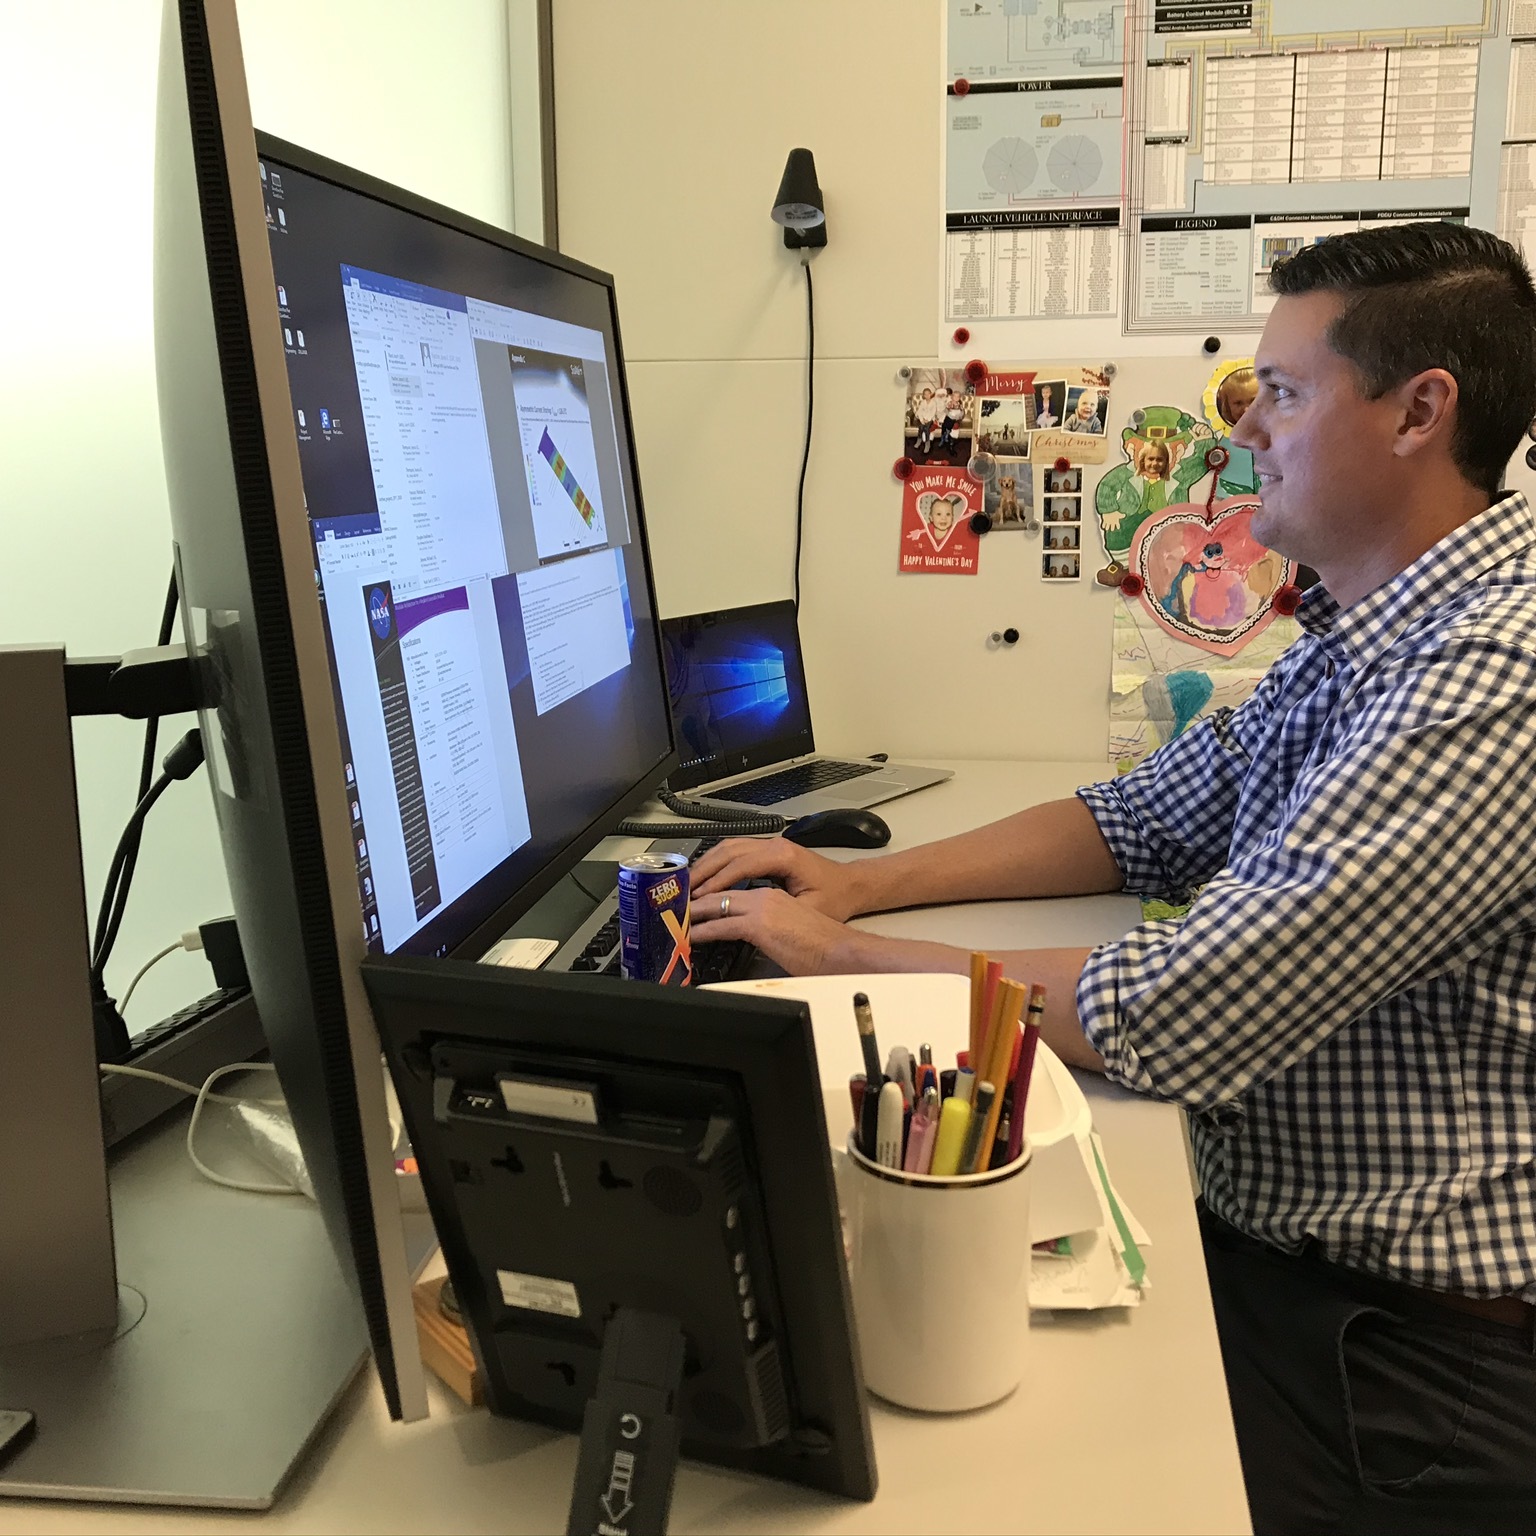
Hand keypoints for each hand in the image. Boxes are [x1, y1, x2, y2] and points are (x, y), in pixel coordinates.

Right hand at [690, 836, 863, 921]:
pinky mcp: (769, 850)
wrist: (851, 885)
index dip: (717, 881)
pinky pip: (736, 850)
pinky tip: (706, 876)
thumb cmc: (835, 897)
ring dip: (707, 864)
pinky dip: (717, 862)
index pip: (740, 864)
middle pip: (728, 851)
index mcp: (784, 856)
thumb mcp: (808, 909)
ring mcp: (771, 845)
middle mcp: (775, 845)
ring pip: (729, 847)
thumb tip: (747, 921)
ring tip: (689, 885)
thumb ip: (777, 911)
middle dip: (704, 871)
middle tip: (684, 891)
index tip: (699, 896)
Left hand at [690, 882, 858, 975]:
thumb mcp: (790, 928)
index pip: (732, 889)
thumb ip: (770, 927)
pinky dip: (702, 931)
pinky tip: (691, 938)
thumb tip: (757, 940)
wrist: (843, 951)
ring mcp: (761, 908)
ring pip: (716, 904)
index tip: (693, 904)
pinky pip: (721, 926)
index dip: (708, 896)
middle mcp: (764, 896)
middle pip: (719, 892)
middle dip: (694, 900)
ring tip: (677, 922)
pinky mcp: (759, 925)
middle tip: (675, 909)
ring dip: (694, 913)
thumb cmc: (824, 946)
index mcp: (772, 895)